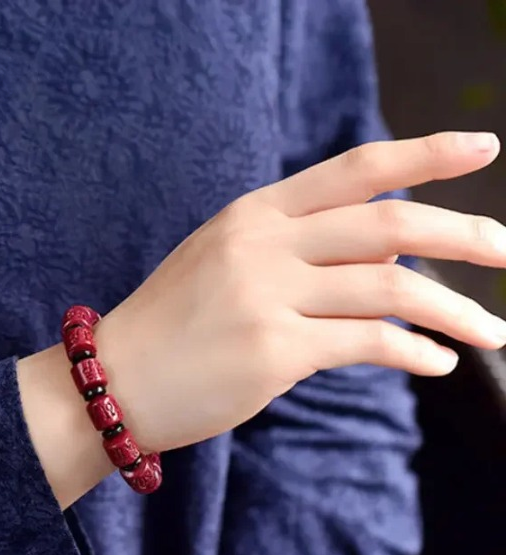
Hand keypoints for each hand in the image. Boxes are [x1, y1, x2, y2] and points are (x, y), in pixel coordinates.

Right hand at [97, 132, 505, 453]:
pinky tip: (436, 363)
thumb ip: (299, 248)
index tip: (482, 148)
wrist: (113, 378)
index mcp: (254, 214)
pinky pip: (367, 344)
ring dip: (454, 311)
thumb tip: (387, 248)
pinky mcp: (273, 352)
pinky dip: (413, 353)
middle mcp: (264, 244)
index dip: (424, 154)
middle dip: (465, 233)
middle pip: (389, 223)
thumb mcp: (227, 264)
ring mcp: (267, 296)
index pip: (354, 169)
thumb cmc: (172, 324)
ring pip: (390, 287)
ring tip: (492, 331)